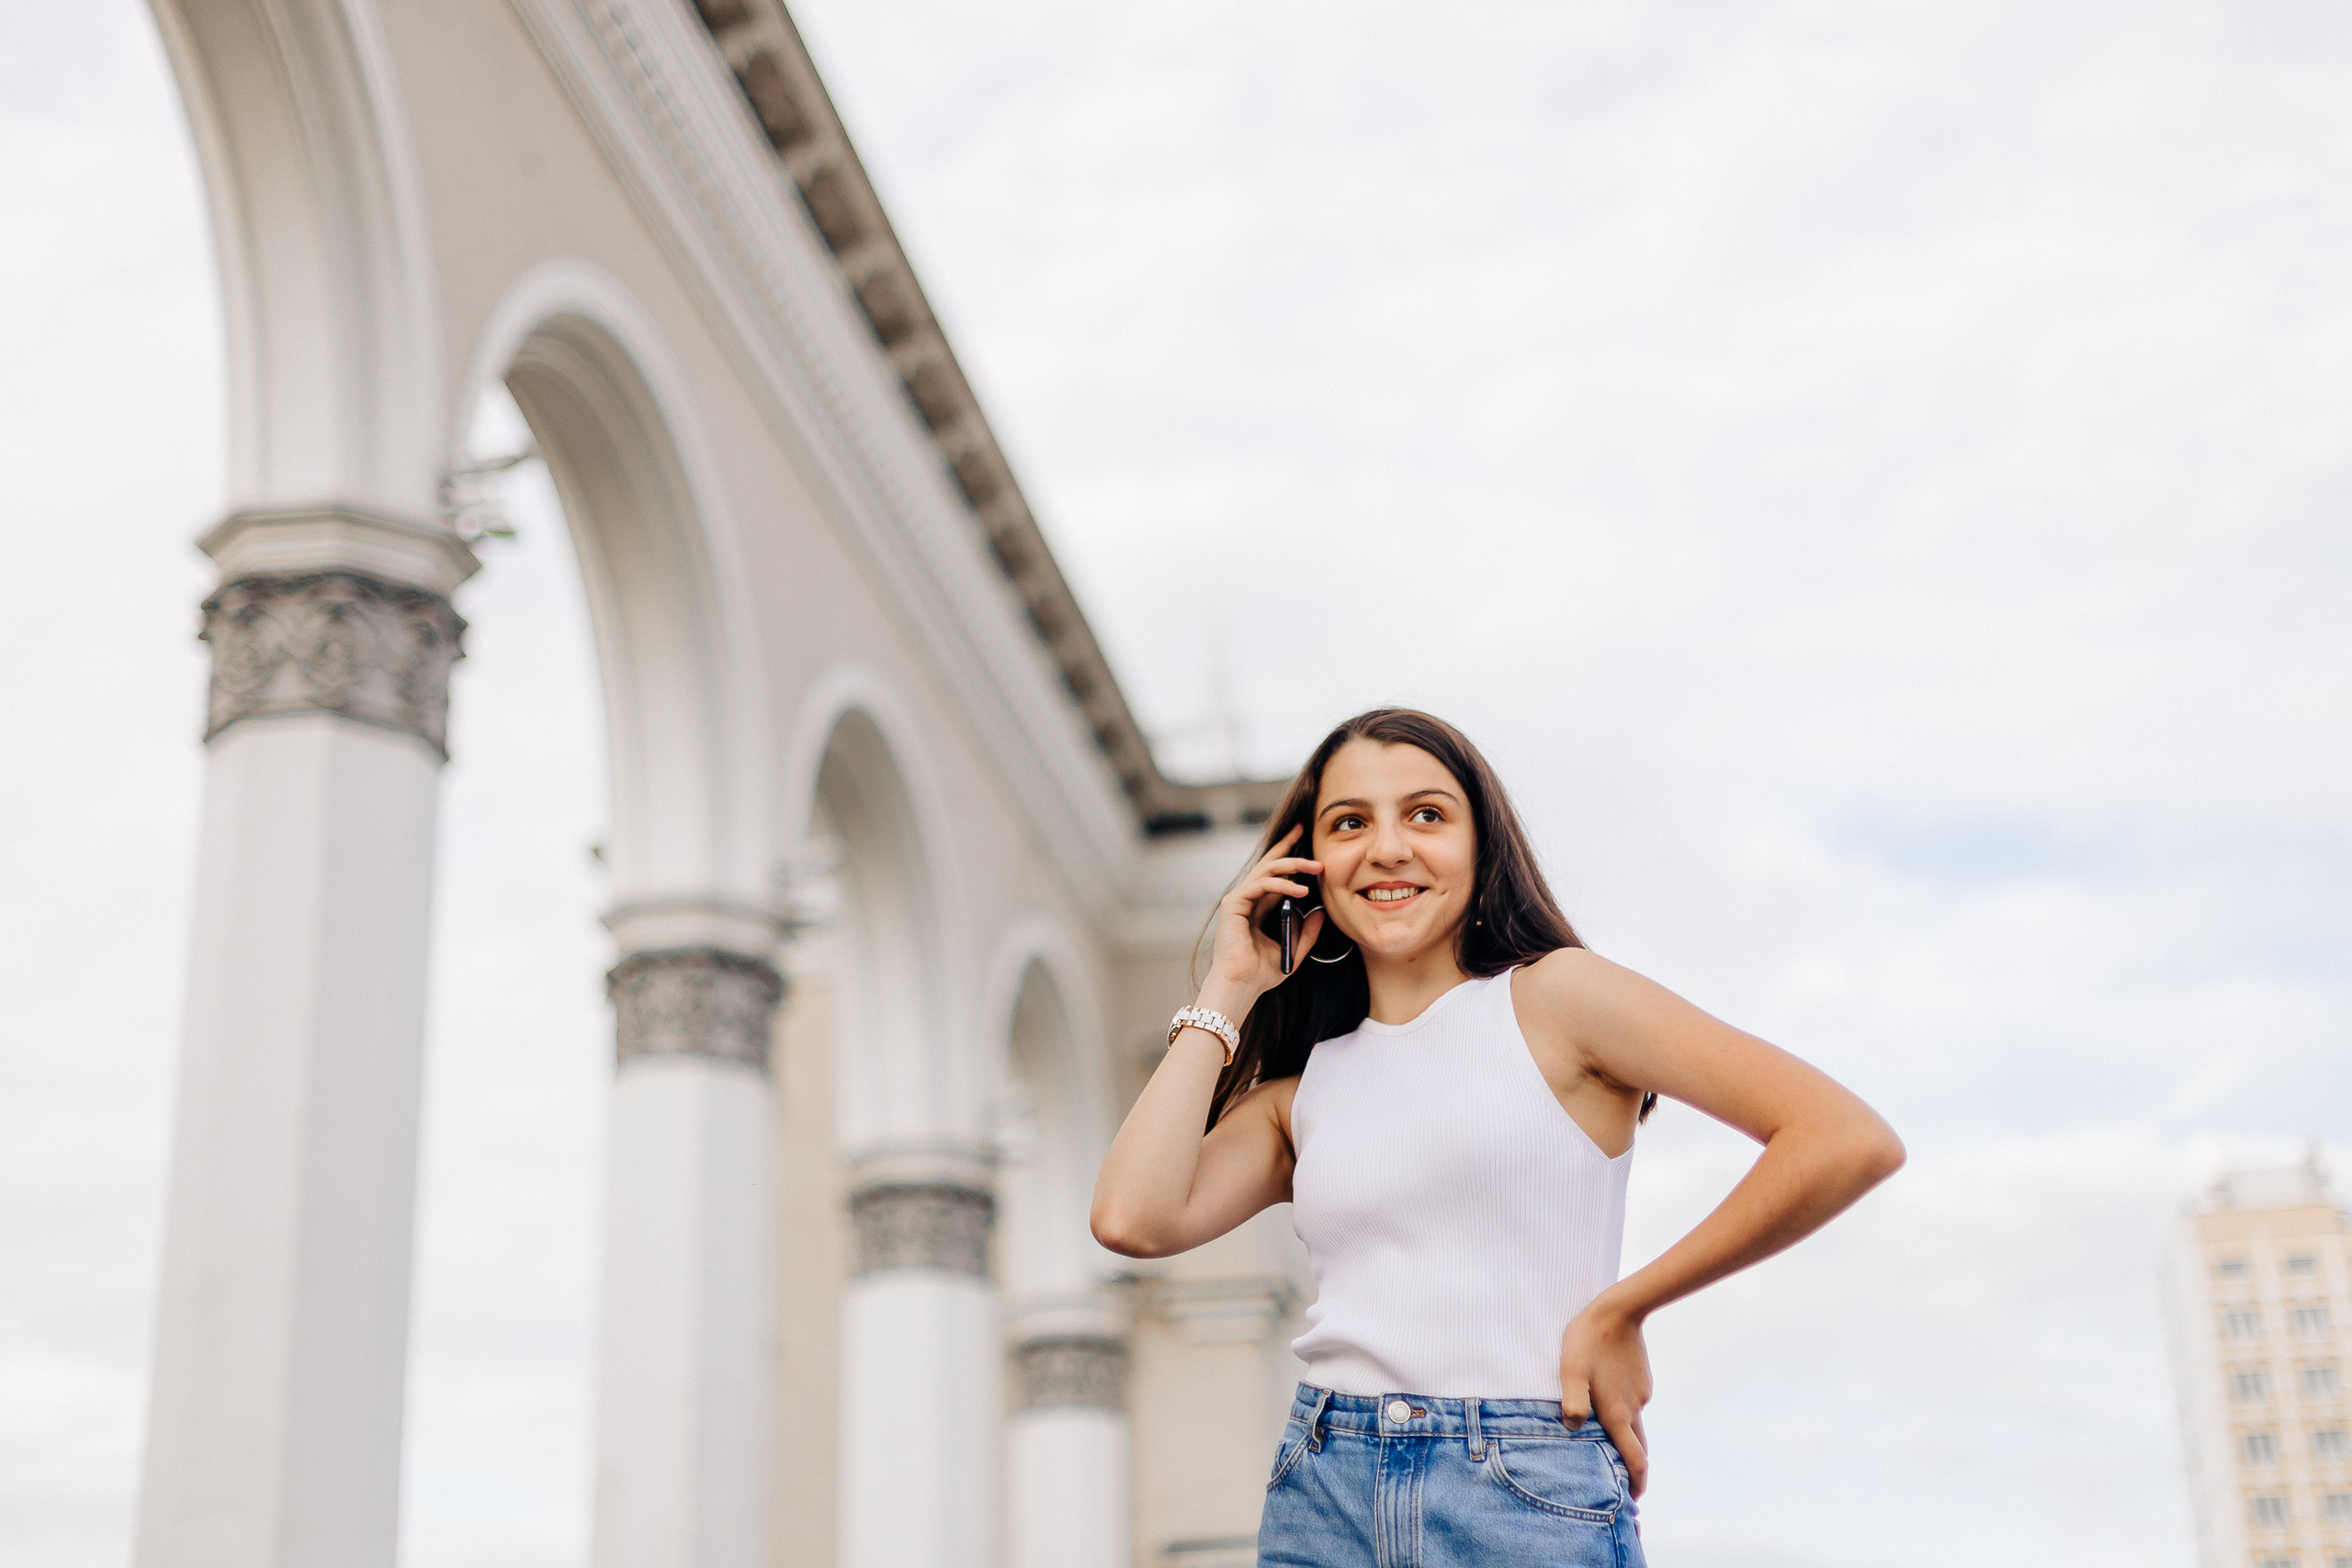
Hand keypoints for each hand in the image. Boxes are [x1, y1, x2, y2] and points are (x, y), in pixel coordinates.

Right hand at [1202, 826, 1326, 1007]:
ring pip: (1266, 870)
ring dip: (1293, 865)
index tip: (1304, 839)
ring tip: (1316, 868)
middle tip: (1304, 831)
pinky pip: (1260, 885)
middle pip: (1268, 863)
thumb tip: (1321, 912)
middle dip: (1287, 845)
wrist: (1241, 986)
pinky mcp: (1233, 904)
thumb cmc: (1261, 973)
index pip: (1274, 874)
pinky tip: (1301, 890)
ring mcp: (1239, 900)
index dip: (1288, 855)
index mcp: (1259, 907)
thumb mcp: (1293, 950)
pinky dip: (1282, 884)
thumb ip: (1306, 932)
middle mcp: (1247, 899)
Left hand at [1558, 1295, 1652, 1496]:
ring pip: (1634, 1422)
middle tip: (1624, 1482)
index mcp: (1618, 1413)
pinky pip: (1633, 1402)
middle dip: (1634, 1468)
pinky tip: (1606, 1397)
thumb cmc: (1587, 1340)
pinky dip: (1625, 1410)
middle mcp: (1634, 1408)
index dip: (1636, 1482)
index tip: (1634, 1499)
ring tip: (1605, 1438)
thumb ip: (1573, 1402)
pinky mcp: (1642, 1380)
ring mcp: (1641, 1393)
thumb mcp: (1571, 1370)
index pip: (1634, 1459)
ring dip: (1626, 1435)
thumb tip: (1574, 1428)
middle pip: (1639, 1448)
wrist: (1619, 1310)